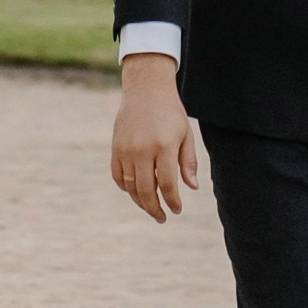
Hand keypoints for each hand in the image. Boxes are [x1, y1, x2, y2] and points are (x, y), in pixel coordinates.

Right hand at [111, 53, 198, 222]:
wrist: (146, 89)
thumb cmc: (170, 112)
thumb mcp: (186, 134)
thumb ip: (188, 162)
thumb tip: (191, 188)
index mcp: (164, 146)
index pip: (168, 184)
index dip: (172, 201)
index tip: (177, 210)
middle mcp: (142, 149)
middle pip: (146, 190)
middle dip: (155, 208)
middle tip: (162, 218)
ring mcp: (126, 149)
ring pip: (130, 186)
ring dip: (140, 201)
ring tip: (150, 208)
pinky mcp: (115, 147)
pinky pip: (117, 176)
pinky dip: (125, 188)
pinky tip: (135, 192)